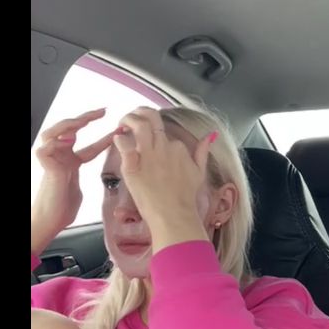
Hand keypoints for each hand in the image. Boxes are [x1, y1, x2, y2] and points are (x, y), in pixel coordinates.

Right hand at [32, 109, 114, 250]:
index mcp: (71, 161)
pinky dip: (55, 142)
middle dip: (85, 118)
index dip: (104, 137)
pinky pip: (45, 148)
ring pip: (52, 132)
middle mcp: (59, 156)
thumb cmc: (66, 207)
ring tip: (82, 121)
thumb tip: (115, 171)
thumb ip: (95, 176)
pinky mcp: (44, 166)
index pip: (89, 144)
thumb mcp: (88, 186)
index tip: (119, 129)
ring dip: (68, 125)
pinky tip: (69, 139)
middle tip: (102, 112)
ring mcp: (50, 159)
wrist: (52, 220)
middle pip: (68, 130)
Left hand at [113, 107, 214, 249]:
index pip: (163, 132)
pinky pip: (124, 144)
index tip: (148, 138)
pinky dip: (118, 139)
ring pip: (137, 125)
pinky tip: (117, 140)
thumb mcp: (199, 172)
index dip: (154, 132)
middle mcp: (163, 147)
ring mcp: (148, 156)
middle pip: (151, 118)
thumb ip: (202, 152)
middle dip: (139, 112)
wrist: (174, 215)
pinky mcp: (133, 166)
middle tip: (131, 118)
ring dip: (127, 120)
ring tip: (121, 125)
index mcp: (178, 147)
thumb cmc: (185, 197)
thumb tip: (210, 136)